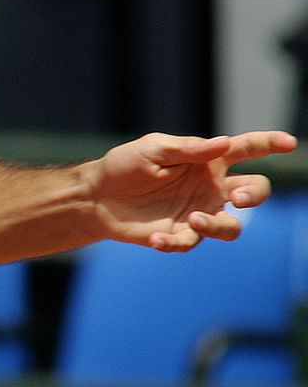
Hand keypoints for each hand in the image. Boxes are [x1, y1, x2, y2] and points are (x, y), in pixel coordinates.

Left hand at [88, 131, 296, 251]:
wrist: (98, 196)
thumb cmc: (126, 165)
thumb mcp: (153, 148)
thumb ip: (188, 148)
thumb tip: (224, 143)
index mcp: (207, 161)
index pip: (246, 150)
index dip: (269, 144)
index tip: (289, 142)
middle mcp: (210, 188)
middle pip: (253, 192)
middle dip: (254, 195)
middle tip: (236, 198)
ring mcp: (198, 213)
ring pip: (231, 227)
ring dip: (218, 225)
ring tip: (194, 218)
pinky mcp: (180, 235)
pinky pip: (190, 243)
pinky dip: (174, 242)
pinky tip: (155, 238)